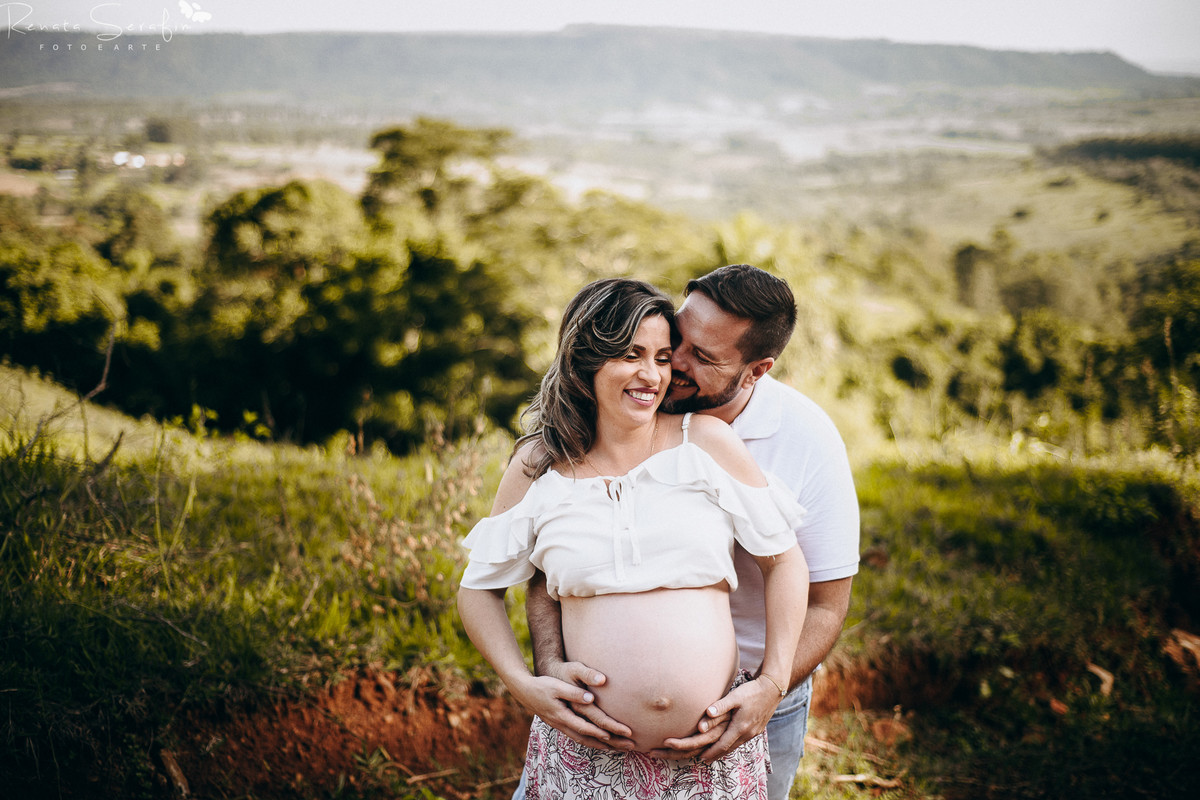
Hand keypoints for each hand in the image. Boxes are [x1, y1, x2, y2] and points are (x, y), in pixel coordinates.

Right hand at [515, 661, 634, 750]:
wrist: (524, 690)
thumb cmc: (542, 685)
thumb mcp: (556, 685)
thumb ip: (573, 692)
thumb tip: (591, 698)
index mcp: (563, 716)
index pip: (588, 727)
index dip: (605, 732)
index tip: (622, 733)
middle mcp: (563, 725)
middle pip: (589, 739)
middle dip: (611, 744)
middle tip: (629, 747)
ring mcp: (561, 726)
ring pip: (584, 741)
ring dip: (603, 745)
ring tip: (620, 748)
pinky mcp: (561, 724)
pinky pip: (580, 737)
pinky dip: (593, 741)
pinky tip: (601, 742)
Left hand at [654, 677, 779, 761]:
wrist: (773, 689)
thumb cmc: (752, 691)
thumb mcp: (735, 697)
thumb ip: (720, 706)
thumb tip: (707, 713)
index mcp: (741, 727)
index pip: (723, 745)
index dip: (711, 752)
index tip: (701, 758)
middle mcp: (748, 733)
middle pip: (729, 748)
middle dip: (716, 755)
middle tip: (704, 760)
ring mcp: (754, 732)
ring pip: (736, 745)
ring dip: (724, 750)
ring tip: (714, 754)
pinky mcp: (758, 729)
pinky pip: (742, 741)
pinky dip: (733, 744)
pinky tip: (730, 743)